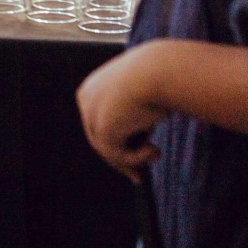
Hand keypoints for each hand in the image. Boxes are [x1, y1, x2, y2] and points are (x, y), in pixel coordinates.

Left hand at [77, 44, 168, 182]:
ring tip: (156, 153)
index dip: (115, 141)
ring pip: (108, 149)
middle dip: (119, 159)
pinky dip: (137, 158)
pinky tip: (154, 149)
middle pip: (99, 138)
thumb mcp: (146, 96)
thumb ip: (137, 115)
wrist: (160, 71)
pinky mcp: (101, 128)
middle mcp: (86, 99)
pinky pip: (118, 154)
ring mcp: (91, 114)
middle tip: (136, 177)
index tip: (130, 158)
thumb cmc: (160, 78)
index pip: (99, 121)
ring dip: (133, 159)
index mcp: (93, 88)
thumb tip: (142, 140)